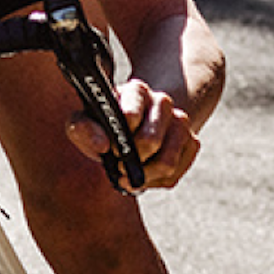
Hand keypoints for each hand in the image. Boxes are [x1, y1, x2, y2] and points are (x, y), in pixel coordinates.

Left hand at [72, 75, 201, 190]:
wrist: (130, 130)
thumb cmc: (103, 126)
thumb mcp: (84, 123)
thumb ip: (82, 128)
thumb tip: (102, 145)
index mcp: (136, 90)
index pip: (130, 116)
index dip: (118, 140)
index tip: (109, 148)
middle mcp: (163, 102)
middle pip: (151, 141)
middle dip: (131, 160)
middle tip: (118, 165)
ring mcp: (181, 122)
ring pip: (167, 162)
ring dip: (143, 176)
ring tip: (127, 175)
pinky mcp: (192, 143)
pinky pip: (175, 174)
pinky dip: (155, 182)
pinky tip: (142, 176)